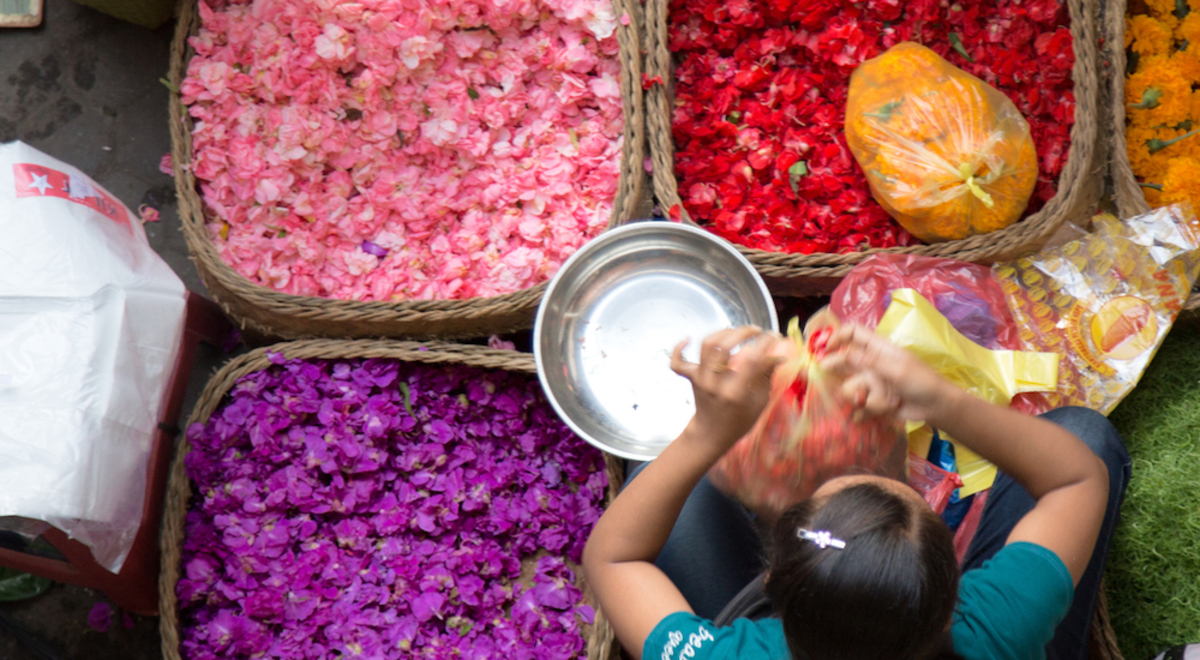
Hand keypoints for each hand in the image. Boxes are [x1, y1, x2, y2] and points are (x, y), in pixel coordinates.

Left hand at [670, 326, 783, 451]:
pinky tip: (687, 339)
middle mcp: (715, 384)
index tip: (774, 336)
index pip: (751, 360)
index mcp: (735, 393)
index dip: (765, 344)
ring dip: (722, 333)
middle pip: (724, 347)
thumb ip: (766, 376)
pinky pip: (677, 363)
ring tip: (736, 332)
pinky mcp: (690, 378)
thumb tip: (778, 354)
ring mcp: (700, 380)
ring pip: (706, 346)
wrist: (710, 435)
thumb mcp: (759, 402)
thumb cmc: (739, 420)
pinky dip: (678, 349)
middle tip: (756, 330)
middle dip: (743, 332)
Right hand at [819, 323, 955, 422]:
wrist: (936, 407)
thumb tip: (840, 353)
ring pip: (851, 386)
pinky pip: (860, 404)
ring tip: (882, 400)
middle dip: (836, 367)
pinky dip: (869, 409)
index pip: (853, 332)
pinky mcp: (874, 400)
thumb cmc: (921, 381)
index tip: (824, 347)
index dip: (837, 336)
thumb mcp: (895, 368)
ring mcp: (872, 382)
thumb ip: (867, 361)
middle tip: (823, 371)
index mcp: (879, 348)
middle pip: (845, 360)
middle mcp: (872, 363)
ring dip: (864, 395)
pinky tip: (883, 410)